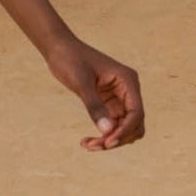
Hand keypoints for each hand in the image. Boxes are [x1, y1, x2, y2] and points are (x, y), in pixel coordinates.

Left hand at [42, 33, 143, 150]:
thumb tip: (107, 131)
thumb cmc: (70, 60)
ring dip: (109, 140)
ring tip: (87, 145)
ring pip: (123, 128)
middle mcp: (128, 90)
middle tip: (93, 146)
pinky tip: (85, 141)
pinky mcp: (107, 103)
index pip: (136, 113)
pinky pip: (111, 125)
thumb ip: (94, 106)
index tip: (107, 142)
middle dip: (118, 138)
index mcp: (128, 81)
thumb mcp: (81, 83)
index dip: (125, 130)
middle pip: (134, 124)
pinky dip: (102, 135)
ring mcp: (119, 98)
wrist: (59, 49)